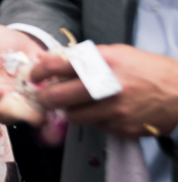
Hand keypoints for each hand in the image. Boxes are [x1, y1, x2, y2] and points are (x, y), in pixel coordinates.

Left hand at [29, 44, 177, 137]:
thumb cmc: (147, 68)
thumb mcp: (116, 53)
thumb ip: (86, 58)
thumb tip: (53, 61)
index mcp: (102, 63)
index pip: (56, 66)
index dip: (39, 71)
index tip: (33, 76)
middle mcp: (106, 87)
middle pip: (59, 97)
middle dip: (45, 98)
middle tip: (43, 97)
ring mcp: (115, 110)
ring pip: (74, 116)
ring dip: (69, 111)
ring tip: (73, 105)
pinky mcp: (123, 128)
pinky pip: (96, 126)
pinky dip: (92, 120)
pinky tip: (99, 112)